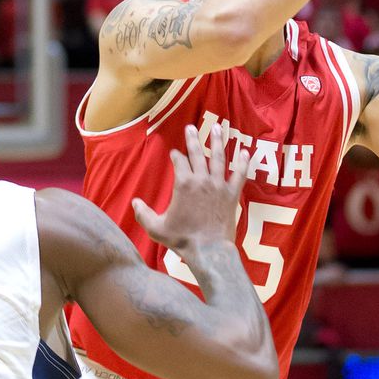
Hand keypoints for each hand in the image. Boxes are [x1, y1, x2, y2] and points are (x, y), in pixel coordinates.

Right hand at [133, 125, 247, 251]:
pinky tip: (244, 151)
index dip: (176, 156)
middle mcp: (202, 180)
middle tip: (191, 127)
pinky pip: (239, 175)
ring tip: (219, 127)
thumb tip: (134, 202)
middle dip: (193, 139)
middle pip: (197, 153)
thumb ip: (143, 214)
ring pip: (219, 158)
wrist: (208, 250)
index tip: (174, 154)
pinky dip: (243, 162)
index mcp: (183, 184)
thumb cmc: (182, 239)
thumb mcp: (156, 228)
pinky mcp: (232, 195)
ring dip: (218, 142)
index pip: (179, 162)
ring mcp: (219, 186)